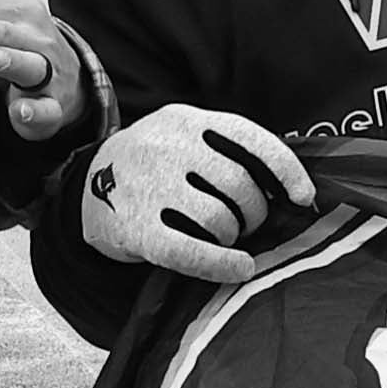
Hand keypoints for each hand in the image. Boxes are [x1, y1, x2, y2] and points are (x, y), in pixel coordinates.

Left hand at [0, 0, 94, 141]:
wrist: (70, 80)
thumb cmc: (15, 50)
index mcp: (11, 10)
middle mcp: (31, 35)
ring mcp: (48, 70)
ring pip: (27, 62)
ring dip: (7, 59)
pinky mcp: (55, 104)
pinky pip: (46, 108)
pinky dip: (34, 110)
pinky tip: (20, 111)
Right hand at [80, 99, 315, 283]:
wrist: (83, 186)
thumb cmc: (154, 168)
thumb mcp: (182, 139)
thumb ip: (225, 152)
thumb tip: (291, 191)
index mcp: (187, 119)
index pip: (250, 138)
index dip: (285, 170)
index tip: (303, 197)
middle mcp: (168, 146)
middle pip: (240, 186)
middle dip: (255, 213)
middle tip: (247, 224)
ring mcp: (150, 185)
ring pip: (220, 220)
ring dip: (234, 237)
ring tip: (223, 238)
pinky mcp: (136, 226)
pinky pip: (193, 252)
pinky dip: (223, 264)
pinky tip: (238, 267)